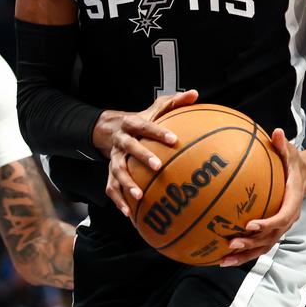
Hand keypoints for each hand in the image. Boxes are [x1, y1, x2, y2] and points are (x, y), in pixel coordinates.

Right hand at [97, 90, 198, 217]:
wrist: (111, 129)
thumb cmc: (142, 121)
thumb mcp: (154, 109)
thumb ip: (174, 102)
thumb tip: (195, 93)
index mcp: (132, 124)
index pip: (145, 126)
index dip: (158, 132)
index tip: (174, 139)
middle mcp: (121, 141)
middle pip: (129, 147)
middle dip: (142, 156)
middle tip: (158, 167)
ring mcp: (114, 157)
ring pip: (117, 170)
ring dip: (127, 183)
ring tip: (139, 195)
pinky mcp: (110, 172)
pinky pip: (111, 187)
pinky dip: (119, 200)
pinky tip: (129, 213)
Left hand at [218, 128, 305, 266]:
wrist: (304, 176)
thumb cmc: (293, 162)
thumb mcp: (290, 151)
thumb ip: (282, 144)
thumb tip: (277, 132)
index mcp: (291, 202)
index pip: (282, 218)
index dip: (267, 224)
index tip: (249, 225)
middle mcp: (286, 219)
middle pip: (269, 239)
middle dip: (250, 244)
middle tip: (231, 244)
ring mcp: (279, 228)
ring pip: (262, 247)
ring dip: (243, 256)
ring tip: (222, 260)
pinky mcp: (270, 231)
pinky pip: (256, 245)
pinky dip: (242, 253)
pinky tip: (220, 255)